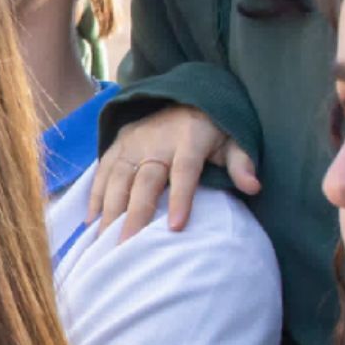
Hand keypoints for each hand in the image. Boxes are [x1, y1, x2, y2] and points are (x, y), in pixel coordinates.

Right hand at [83, 103, 257, 238]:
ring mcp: (134, 141)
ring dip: (110, 209)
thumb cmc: (212, 130)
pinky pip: (104, 170)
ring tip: (104, 241)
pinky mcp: (119, 144)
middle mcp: (158, 139)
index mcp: (189, 138)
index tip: (177, 229)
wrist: (184, 97)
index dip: (181, 198)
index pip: (185, 170)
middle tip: (126, 247)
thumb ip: (241, 162)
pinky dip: (95, 195)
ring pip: (119, 177)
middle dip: (135, 214)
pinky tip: (91, 222)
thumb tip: (254, 186)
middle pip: (146, 180)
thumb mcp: (232, 140)